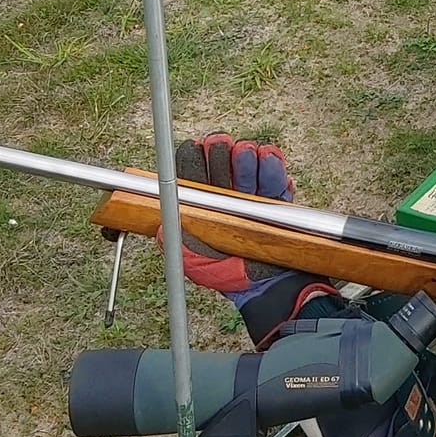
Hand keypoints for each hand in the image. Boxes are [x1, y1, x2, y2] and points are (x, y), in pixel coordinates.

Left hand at [172, 134, 294, 296]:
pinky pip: (273, 173)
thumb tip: (159, 227)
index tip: (195, 149)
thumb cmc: (231, 276)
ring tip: (248, 156)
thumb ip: (180, 247)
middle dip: (220, 151)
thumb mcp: (197, 266)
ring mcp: (251, 193)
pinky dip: (271, 163)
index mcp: (202, 206)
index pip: (191, 173)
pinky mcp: (276, 196)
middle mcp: (225, 194)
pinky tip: (266, 158)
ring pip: (246, 161)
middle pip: (219, 160)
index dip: (192, 157)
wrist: (272, 286)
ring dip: (246, 155)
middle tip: (224, 149)